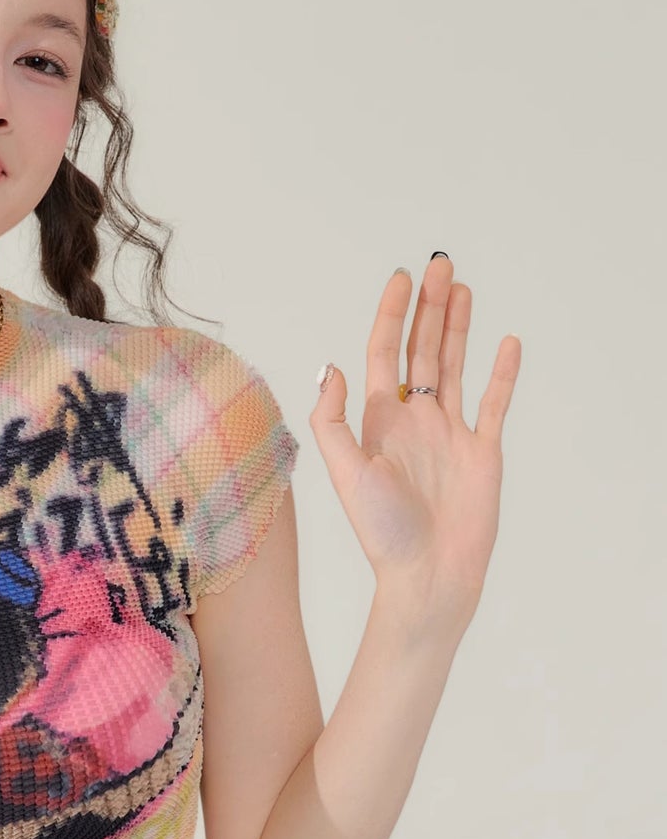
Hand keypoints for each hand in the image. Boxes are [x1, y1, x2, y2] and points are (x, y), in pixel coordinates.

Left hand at [307, 255, 519, 634]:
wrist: (427, 573)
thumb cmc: (382, 532)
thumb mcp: (344, 472)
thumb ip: (332, 420)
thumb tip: (331, 367)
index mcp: (379, 422)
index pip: (383, 354)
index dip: (390, 316)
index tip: (400, 280)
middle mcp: (414, 421)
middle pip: (422, 350)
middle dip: (429, 308)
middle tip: (439, 264)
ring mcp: (450, 434)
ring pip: (454, 367)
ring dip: (458, 327)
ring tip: (463, 288)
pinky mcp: (482, 451)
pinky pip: (493, 403)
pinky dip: (501, 373)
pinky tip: (506, 341)